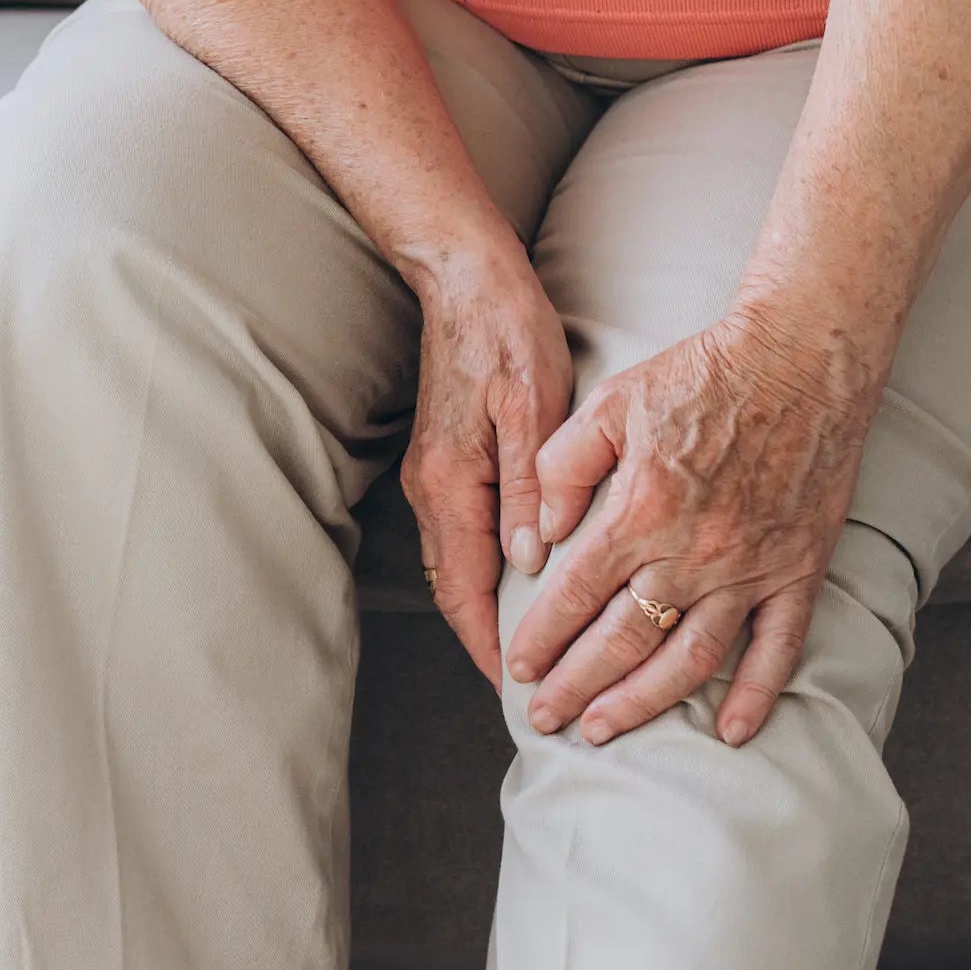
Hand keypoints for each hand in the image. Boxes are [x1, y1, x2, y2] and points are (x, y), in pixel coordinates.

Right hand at [399, 236, 577, 690]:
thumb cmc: (506, 334)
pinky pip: (462, 533)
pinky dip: (485, 569)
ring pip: (456, 563)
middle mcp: (434, 488)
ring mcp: (435, 474)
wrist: (467, 278)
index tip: (522, 691)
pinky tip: (522, 576)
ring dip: (485, 606)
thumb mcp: (532, 410)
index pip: (464, 591)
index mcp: (452, 484)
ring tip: (533, 643)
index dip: (492, 645)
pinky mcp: (447, 457)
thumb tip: (530, 565)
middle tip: (536, 684)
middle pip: (454, 587)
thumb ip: (531, 491)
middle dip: (488, 638)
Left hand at [500, 309, 881, 749]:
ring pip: (687, 661)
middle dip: (574, 687)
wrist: (799, 358)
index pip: (575, 596)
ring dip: (641, 702)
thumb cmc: (701, 374)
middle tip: (542, 717)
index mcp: (640, 512)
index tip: (516, 667)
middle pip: (621, 642)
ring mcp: (749, 569)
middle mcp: (692, 553)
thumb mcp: (611, 402)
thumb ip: (564, 466)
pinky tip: (731, 733)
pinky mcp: (797, 571)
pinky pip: (777, 650)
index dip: (541, 639)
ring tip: (603, 728)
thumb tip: (539, 534)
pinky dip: (756, 697)